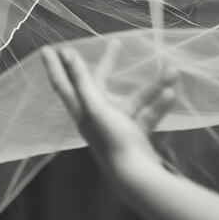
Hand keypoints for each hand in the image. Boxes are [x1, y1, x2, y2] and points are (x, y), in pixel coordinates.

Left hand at [43, 43, 176, 185]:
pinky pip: (147, 115)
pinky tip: (172, 94)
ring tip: (171, 71)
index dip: (54, 66)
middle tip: (116, 42)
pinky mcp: (134, 135)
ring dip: (152, 86)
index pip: (62, 82)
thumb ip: (83, 80)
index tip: (46, 49)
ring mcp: (116, 126)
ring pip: (133, 99)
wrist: (136, 177)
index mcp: (81, 109)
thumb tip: (68, 55)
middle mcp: (96, 116)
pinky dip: (159, 105)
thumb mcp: (95, 107)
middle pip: (99, 84)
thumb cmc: (112, 140)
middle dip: (108, 63)